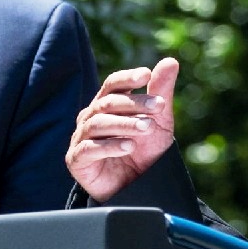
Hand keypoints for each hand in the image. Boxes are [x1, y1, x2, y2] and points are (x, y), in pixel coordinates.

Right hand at [66, 57, 178, 201]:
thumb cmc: (144, 150)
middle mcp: (91, 117)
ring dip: (125, 124)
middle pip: (108, 103)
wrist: (135, 187)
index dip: (127, 78)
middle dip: (134, 104)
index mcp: (107, 104)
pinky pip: (90, 148)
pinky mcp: (77, 159)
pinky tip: (128, 146)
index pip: (113, 84)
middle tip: (158, 107)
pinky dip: (110, 146)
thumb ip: (161, 92)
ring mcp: (81, 137)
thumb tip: (170, 61)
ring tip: (147, 127)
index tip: (146, 75)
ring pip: (99, 123)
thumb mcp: (159, 121)